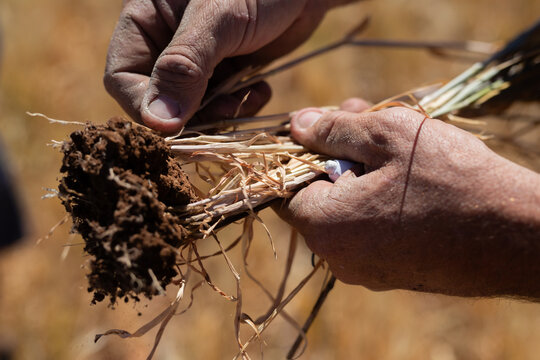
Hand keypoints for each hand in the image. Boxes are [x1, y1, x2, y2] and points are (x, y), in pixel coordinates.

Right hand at [104, 0, 355, 132]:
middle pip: (159, 100)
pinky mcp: (227, 72)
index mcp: (147, 21)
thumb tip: (157, 122)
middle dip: (190, 116)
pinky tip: (260, 88)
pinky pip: (222, 106)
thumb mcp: (218, 19)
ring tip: (246, 96)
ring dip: (220, 114)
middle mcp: (167, 45)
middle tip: (224, 112)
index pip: (122, 77)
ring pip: (192, 110)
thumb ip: (185, 67)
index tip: (173, 126)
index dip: (144, 106)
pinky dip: (240, 106)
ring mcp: (198, 62)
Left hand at [280, 102, 539, 298]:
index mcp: (323, 226)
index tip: (325, 124)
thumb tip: (296, 125)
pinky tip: (405, 175)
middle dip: (334, 151)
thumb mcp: (387, 137)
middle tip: (363, 115)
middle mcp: (336, 257)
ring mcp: (365, 270)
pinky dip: (377, 199)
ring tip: (392, 141)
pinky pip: (369, 229)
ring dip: (359, 171)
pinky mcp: (391, 273)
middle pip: (316, 194)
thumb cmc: (451, 181)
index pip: (282, 186)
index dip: (299, 150)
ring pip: (345, 209)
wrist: (516, 237)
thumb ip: (333, 129)